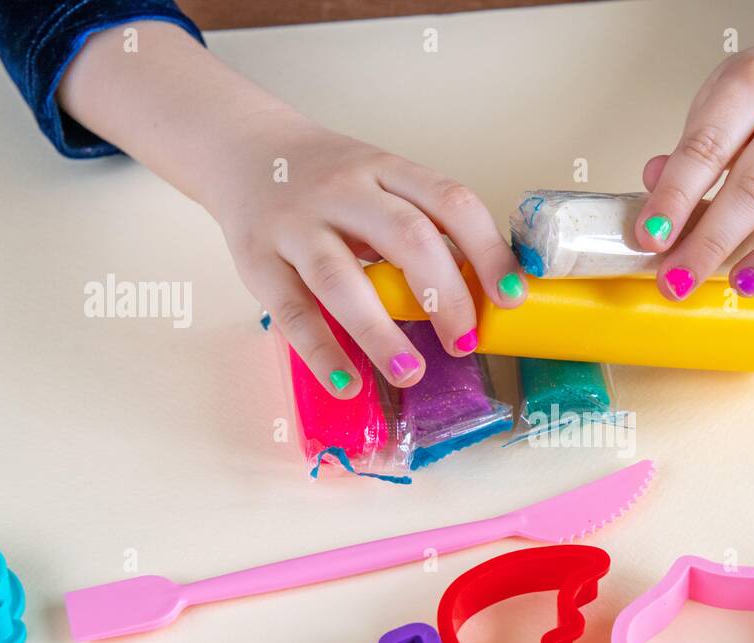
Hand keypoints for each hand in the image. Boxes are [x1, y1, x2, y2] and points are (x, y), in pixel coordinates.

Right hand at [57, 22, 525, 396]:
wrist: (241, 149)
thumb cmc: (330, 183)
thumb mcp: (380, 184)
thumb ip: (422, 226)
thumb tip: (483, 295)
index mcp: (387, 171)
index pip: (451, 202)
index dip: (488, 249)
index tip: (512, 298)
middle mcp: (344, 191)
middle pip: (406, 237)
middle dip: (445, 294)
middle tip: (464, 343)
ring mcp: (296, 223)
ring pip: (342, 278)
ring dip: (380, 332)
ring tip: (410, 373)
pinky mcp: (257, 259)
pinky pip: (291, 310)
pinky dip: (321, 352)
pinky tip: (348, 383)